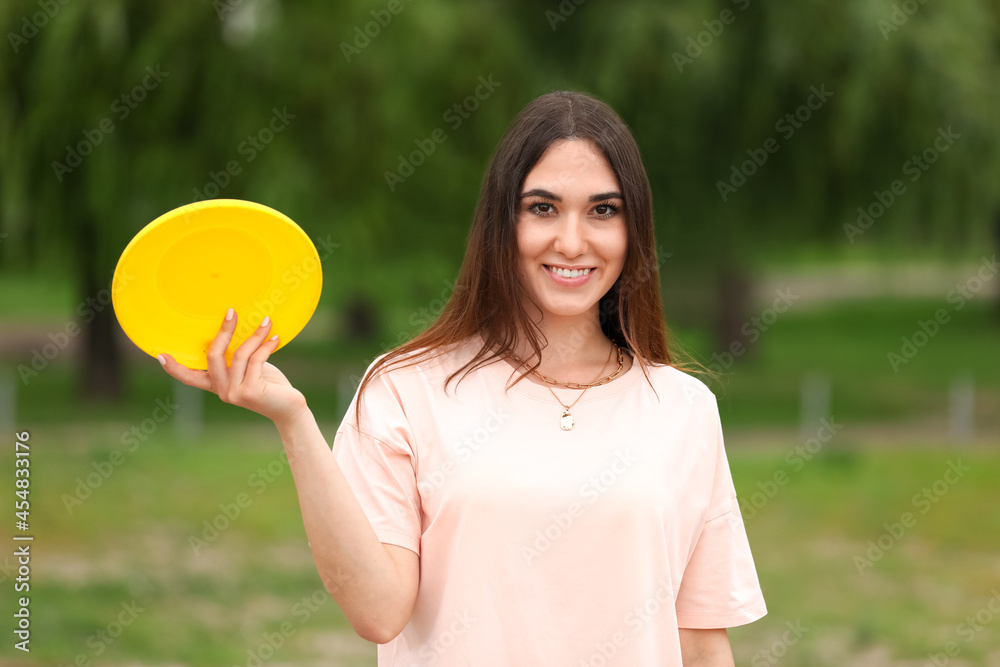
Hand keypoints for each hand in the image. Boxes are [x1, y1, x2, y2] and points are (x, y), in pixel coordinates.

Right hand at [157, 308, 307, 425]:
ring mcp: (234, 393)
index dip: (175, 367)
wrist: (289, 409)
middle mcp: (222, 391)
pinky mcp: (250, 392)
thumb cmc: (270, 384)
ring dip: (254, 335)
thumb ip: (238, 356)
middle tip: (232, 311)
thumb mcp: (249, 369)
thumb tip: (235, 327)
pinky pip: (256, 360)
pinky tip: (275, 338)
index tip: (159, 355)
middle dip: (223, 331)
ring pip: (238, 355)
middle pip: (213, 356)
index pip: (190, 377)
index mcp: (216, 385)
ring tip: (266, 321)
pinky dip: (266, 346)